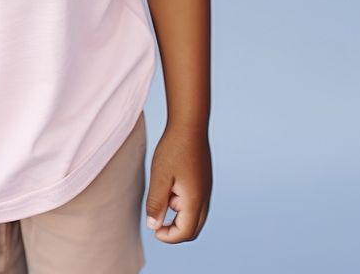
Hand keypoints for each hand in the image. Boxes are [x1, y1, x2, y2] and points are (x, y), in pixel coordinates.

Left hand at [144, 123, 211, 242]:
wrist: (190, 124)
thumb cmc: (173, 149)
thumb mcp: (159, 176)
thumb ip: (156, 203)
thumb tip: (154, 226)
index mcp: (194, 200)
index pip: (185, 232)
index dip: (168, 236)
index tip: (153, 228)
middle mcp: (204, 198)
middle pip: (193, 229)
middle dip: (175, 231)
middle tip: (157, 220)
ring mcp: (206, 189)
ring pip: (195, 216)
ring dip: (178, 216)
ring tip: (162, 196)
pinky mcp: (204, 180)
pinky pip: (196, 202)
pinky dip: (182, 204)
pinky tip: (170, 186)